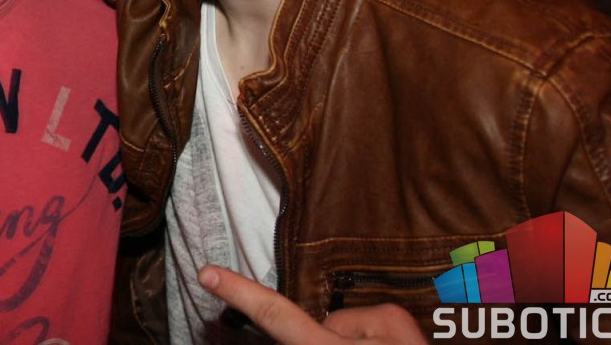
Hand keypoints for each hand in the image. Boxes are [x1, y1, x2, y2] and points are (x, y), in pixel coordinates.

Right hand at [198, 266, 427, 343]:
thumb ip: (306, 341)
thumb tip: (289, 334)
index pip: (278, 317)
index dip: (240, 293)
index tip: (208, 271)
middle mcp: (360, 335)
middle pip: (312, 330)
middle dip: (314, 342)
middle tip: (335, 342)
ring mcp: (388, 325)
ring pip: (339, 331)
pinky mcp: (402, 322)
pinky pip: (364, 328)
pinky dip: (367, 344)